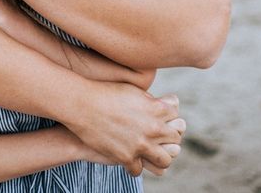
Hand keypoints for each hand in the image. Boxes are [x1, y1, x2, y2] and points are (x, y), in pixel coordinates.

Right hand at [65, 82, 184, 175]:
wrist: (83, 105)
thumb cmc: (106, 93)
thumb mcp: (133, 90)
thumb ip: (151, 101)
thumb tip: (165, 105)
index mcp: (156, 108)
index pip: (177, 118)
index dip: (171, 119)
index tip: (166, 120)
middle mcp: (152, 128)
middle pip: (175, 139)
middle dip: (169, 138)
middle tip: (158, 137)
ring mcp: (141, 145)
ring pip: (164, 160)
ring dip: (159, 156)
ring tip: (150, 152)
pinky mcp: (126, 157)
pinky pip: (139, 169)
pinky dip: (135, 165)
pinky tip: (130, 158)